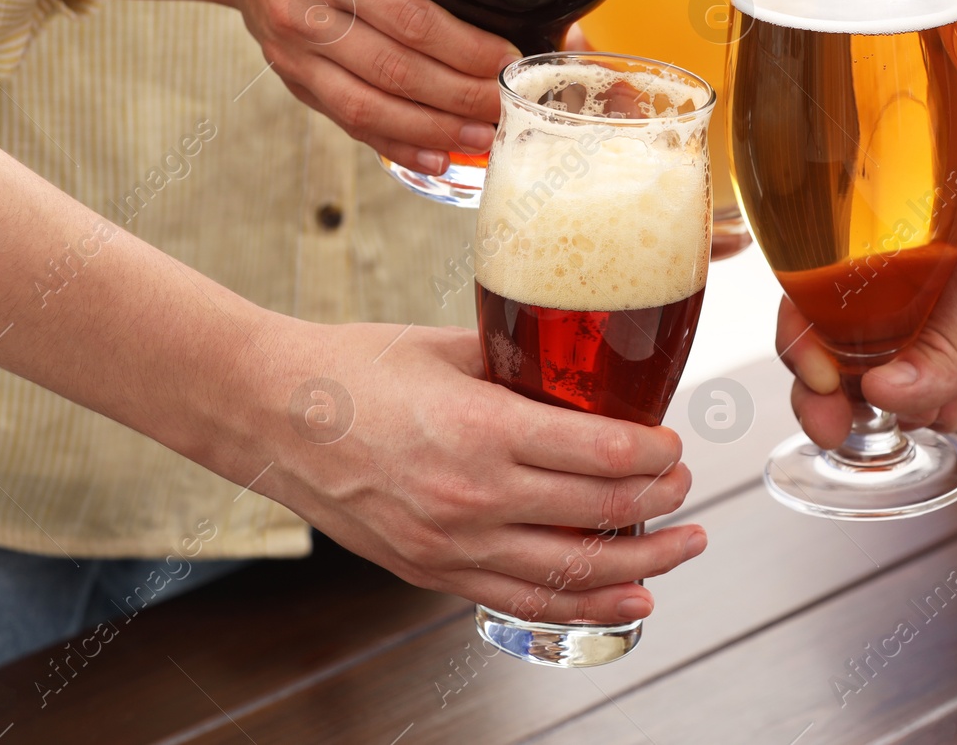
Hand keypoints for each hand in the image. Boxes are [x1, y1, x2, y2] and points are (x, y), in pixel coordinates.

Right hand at [30, 0, 519, 173]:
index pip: (411, 20)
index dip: (465, 49)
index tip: (509, 61)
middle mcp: (305, 14)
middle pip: (395, 72)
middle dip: (460, 98)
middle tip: (509, 108)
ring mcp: (293, 55)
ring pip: (369, 108)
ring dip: (433, 131)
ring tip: (484, 139)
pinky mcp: (292, 81)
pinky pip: (348, 122)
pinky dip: (396, 144)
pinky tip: (437, 156)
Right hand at [251, 321, 706, 622]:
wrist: (270, 414)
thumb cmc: (352, 371)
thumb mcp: (447, 348)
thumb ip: (519, 365)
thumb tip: (578, 372)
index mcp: (482, 428)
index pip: (603, 454)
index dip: (655, 452)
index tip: (672, 443)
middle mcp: (474, 496)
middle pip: (601, 514)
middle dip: (661, 502)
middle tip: (686, 487)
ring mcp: (452, 544)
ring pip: (574, 571)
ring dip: (643, 563)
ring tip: (683, 547)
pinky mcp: (431, 572)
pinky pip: (524, 601)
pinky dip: (585, 607)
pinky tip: (628, 599)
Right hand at [782, 118, 956, 447]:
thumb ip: (945, 335)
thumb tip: (887, 396)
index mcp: (898, 235)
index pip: (823, 284)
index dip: (806, 330)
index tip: (815, 371)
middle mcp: (921, 283)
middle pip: (848, 344)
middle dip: (829, 388)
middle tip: (829, 423)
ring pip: (894, 382)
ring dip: (881, 410)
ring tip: (890, 421)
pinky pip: (948, 403)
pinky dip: (931, 420)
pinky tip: (931, 420)